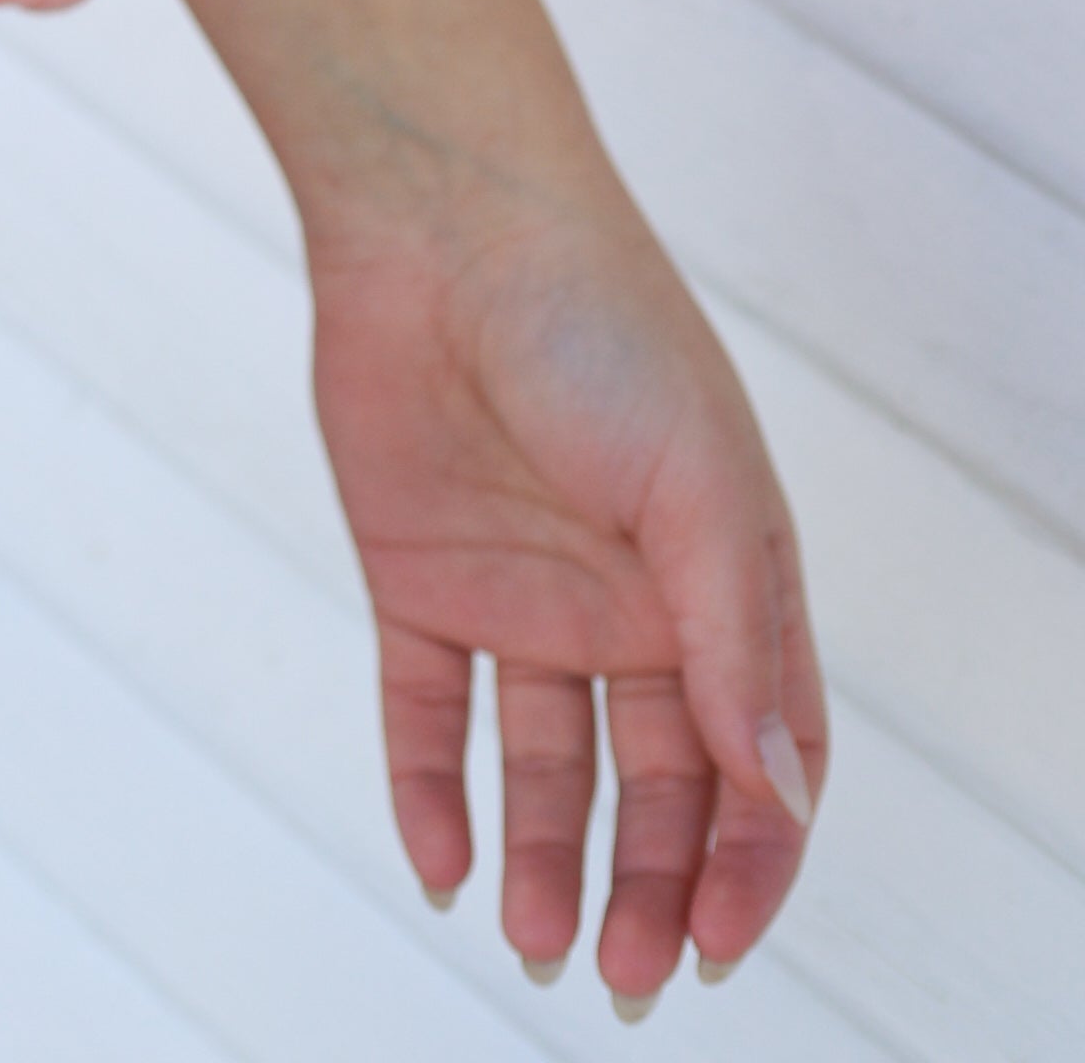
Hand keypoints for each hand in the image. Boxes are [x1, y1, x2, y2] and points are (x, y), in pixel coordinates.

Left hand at [305, 156, 823, 1006]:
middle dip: (650, 886)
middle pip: (655, 784)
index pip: (762, 761)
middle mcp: (630, 603)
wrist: (443, 219)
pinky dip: (433, 794)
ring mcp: (525, 594)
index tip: (715, 940)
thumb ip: (731, 641)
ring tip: (541, 948)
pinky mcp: (423, 577)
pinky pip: (429, 713)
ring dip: (547, 861)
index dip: (751, 858)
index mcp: (725, 584)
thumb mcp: (696, 485)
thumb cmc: (599, 325)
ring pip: (547, 768)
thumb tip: (773, 793)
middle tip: (626, 976)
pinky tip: (442, 865)